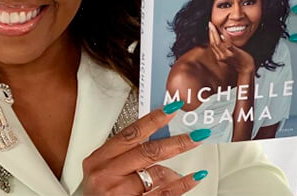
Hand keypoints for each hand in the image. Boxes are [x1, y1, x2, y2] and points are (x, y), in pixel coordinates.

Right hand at [81, 104, 208, 194]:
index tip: (171, 110)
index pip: (131, 133)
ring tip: (180, 173)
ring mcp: (119, 192)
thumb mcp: (103, 171)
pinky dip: (182, 185)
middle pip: (149, 151)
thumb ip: (123, 155)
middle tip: (196, 135)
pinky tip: (193, 178)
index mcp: (99, 160)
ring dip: (173, 172)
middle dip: (177, 142)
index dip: (154, 120)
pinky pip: (165, 194)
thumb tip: (155, 137)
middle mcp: (107, 174)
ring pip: (157, 174)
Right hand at [208, 22, 255, 74]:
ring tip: (214, 26)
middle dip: (211, 32)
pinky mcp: (233, 53)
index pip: (212, 44)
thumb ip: (224, 48)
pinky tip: (222, 33)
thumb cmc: (239, 61)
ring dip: (215, 33)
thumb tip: (221, 37)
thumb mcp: (228, 55)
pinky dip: (224, 38)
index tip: (210, 27)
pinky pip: (227, 45)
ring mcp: (227, 55)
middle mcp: (221, 56)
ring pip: (217, 43)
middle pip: (213, 43)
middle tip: (210, 24)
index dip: (210, 35)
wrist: (246, 68)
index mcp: (219, 56)